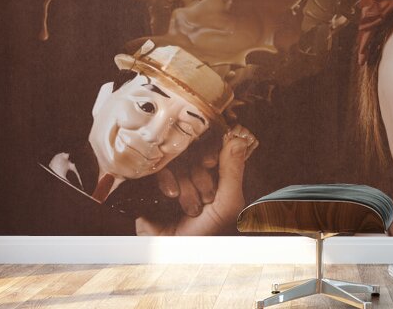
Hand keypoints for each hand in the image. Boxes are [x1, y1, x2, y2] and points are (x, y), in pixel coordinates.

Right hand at [135, 124, 257, 235]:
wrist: (172, 253)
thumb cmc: (206, 235)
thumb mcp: (228, 204)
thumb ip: (233, 171)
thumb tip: (238, 139)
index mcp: (216, 175)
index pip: (215, 147)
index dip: (213, 150)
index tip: (210, 162)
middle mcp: (195, 173)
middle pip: (196, 152)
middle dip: (201, 176)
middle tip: (205, 197)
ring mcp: (174, 176)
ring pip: (178, 160)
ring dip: (186, 184)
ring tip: (190, 208)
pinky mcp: (154, 181)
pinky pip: (159, 166)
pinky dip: (167, 180)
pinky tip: (171, 196)